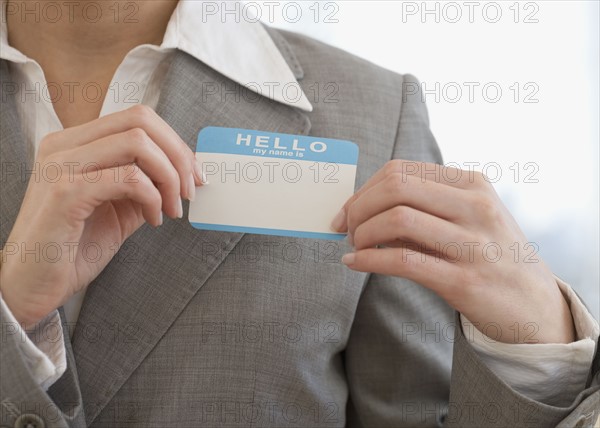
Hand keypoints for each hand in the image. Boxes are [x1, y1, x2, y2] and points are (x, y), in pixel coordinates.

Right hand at [0, 105, 202, 324]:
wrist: (31, 287)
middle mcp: (64, 145)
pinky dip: (153, 198)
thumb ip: (144, 184)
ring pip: (138, 143)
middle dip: (179, 155)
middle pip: (141, 120)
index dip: (175, 143)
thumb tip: (184, 172)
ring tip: (172, 209)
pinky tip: (152, 220)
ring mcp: (61, 165)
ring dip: (169, 177)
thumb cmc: (72, 249)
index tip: (194, 175)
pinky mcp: (65, 192)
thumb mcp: (119, 208)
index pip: (137, 118)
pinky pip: (129, 179)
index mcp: (75, 144)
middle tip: (190, 191)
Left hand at [332, 160, 574, 343]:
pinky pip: (404, 261)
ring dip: (363, 233)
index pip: (401, 171)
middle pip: (396, 187)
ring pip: (397, 220)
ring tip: (355, 246)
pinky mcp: (464, 281)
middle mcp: (475, 207)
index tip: (347, 210)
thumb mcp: (468, 217)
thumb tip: (363, 205)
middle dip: (358, 207)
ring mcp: (472, 244)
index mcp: (472, 184)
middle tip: (347, 228)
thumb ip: (424, 206)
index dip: (364, 189)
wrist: (533, 303)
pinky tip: (355, 263)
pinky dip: (369, 260)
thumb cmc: (490, 254)